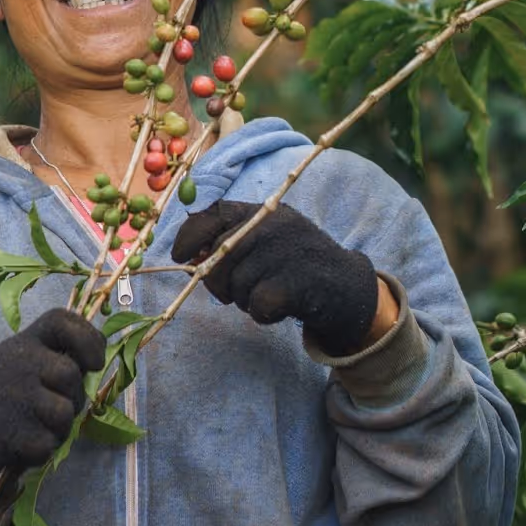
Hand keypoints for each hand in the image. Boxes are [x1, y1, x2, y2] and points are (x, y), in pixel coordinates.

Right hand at [0, 309, 105, 513]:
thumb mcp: (26, 371)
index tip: (95, 363)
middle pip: (70, 373)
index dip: (87, 337)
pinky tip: (23, 446)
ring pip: (64, 412)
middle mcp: (10, 362)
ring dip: (61, 429)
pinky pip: (47, 444)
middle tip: (57, 409)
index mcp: (20, 343)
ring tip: (40, 428)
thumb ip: (56, 362)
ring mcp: (3, 396)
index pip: (59, 320)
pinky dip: (42, 451)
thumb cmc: (10, 406)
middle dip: (75, 397)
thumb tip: (95, 362)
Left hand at [171, 199, 380, 356]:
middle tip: (229, 294)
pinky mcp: (295, 283)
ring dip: (244, 300)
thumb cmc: (296, 264)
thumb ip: (234, 239)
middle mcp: (273, 225)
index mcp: (263, 211)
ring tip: (268, 293)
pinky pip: (256, 305)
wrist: (347, 287)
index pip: (214, 212)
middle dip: (216, 282)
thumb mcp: (269, 238)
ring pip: (235, 285)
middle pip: (218, 256)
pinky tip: (280, 308)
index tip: (178, 255)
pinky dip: (262, 314)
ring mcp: (284, 252)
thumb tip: (192, 256)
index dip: (189, 234)